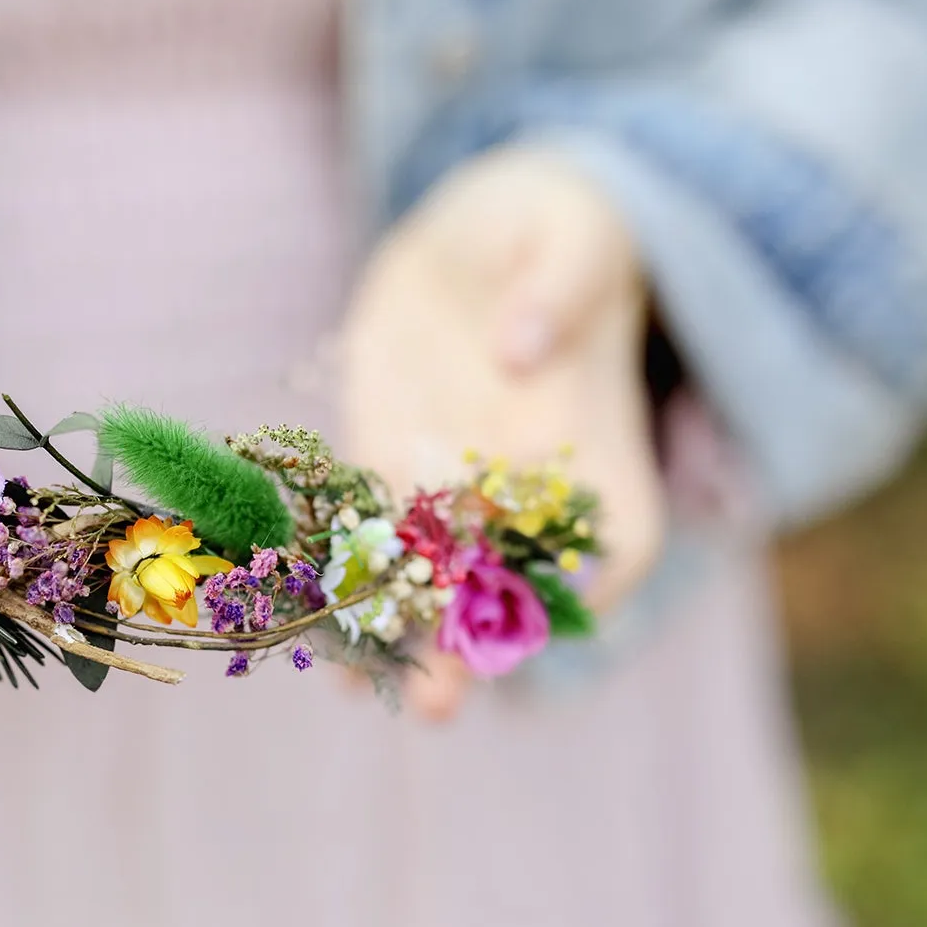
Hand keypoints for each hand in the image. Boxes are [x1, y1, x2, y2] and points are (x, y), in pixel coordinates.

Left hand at [341, 145, 666, 719]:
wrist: (481, 226)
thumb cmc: (550, 225)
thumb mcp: (568, 232)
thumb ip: (558, 287)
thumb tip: (525, 347)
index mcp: (601, 447)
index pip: (616, 540)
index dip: (583, 585)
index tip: (538, 611)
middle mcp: (531, 487)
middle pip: (513, 583)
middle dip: (469, 642)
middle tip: (436, 702)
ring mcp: (456, 487)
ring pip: (432, 580)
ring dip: (399, 638)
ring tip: (362, 692)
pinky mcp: (388, 468)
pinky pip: (367, 540)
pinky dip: (341, 586)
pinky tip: (310, 633)